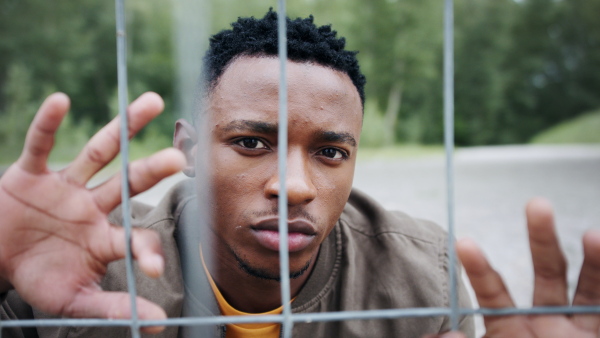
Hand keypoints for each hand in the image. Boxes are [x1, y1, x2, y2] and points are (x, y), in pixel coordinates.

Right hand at [0, 92, 184, 332]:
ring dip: (123, 128)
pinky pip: (38, 145)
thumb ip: (112, 307)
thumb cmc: (40, 277)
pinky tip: (61, 100)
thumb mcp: (74, 298)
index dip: (145, 251)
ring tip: (150, 102)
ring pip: (99, 151)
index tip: (154, 270)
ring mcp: (65, 186)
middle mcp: (93, 204)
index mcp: (104, 236)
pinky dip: (46, 123)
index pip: (134, 238)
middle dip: (153, 169)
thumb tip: (157, 326)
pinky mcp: (31, 174)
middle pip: (129, 181)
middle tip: (179, 157)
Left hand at [444, 198, 599, 336]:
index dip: (481, 268)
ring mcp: (579, 327)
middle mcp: (547, 320)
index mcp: (511, 327)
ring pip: (587, 285)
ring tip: (592, 234)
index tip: (465, 243)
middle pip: (547, 272)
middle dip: (542, 239)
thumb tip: (440, 334)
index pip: (494, 291)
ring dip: (592, 257)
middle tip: (536, 203)